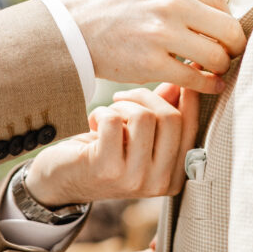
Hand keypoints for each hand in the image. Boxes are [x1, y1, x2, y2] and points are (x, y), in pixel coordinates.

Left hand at [25, 83, 197, 205]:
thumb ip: (161, 113)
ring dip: (122, 107)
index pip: (191, 127)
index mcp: (174, 176)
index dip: (188, 95)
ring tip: (108, 115)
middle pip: (171, 118)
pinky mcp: (107, 168)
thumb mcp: (137, 135)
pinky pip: (114, 121)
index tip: (184, 69)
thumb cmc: (103, 152)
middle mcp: (159, 182)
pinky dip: (102, 113)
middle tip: (122, 99)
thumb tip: (181, 84)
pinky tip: (94, 123)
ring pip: (144, 117)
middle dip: (145, 96)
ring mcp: (134, 179)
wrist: (61, 179)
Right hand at [61, 0, 245, 91]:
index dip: (225, 22)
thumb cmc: (112, 6)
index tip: (221, 35)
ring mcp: (161, 32)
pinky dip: (207, 85)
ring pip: (217, 56)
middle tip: (228, 55)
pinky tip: (208, 85)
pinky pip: (195, 78)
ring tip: (213, 69)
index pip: (222, 1)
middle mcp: (171, 0)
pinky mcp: (151, 63)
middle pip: (229, 29)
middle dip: (233, 46)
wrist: (71, 28)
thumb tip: (221, 12)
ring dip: (220, 67)